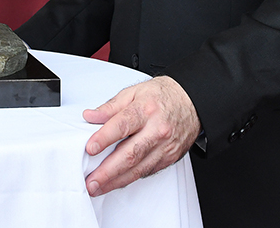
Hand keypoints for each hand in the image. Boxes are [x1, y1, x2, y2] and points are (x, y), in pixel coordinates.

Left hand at [82, 75, 200, 195]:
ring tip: (99, 187)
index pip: (122, 126)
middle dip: (108, 170)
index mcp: (146, 110)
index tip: (90, 148)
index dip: (104, 138)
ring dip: (116, 181)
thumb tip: (91, 116)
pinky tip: (116, 182)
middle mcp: (157, 130)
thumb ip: (110, 106)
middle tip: (91, 180)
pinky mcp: (169, 158)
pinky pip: (147, 171)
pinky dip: (130, 179)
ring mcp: (164, 147)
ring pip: (138, 169)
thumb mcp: (134, 92)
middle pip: (130, 154)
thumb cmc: (161, 97)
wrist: (190, 103)